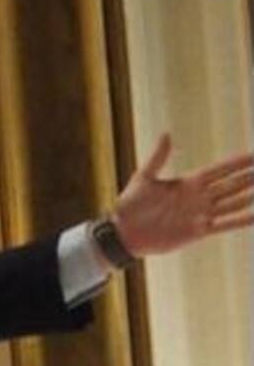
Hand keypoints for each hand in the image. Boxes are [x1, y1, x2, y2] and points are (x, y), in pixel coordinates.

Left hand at [113, 133, 253, 256]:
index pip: (220, 170)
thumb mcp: (144, 177)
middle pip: (232, 185)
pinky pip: (224, 224)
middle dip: (250, 177)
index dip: (238, 163)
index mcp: (188, 183)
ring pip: (233, 203)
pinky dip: (241, 220)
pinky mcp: (197, 231)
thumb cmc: (130, 204)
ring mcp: (200, 214)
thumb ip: (158, 157)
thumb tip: (167, 134)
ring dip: (249, 196)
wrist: (123, 232)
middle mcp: (198, 198)